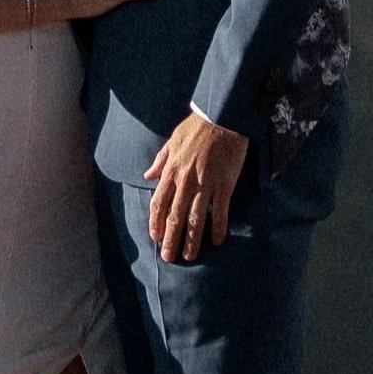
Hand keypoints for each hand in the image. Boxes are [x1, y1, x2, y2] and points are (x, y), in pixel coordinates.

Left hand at [145, 111, 249, 259]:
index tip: (156, 237)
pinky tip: (218, 240)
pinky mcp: (225, 184)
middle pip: (175, 216)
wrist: (222, 116)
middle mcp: (186, 181)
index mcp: (172, 171)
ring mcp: (206, 184)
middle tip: (169, 257)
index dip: (156, 222)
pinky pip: (221, 211)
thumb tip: (147, 176)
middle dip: (171, 239)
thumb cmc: (197, 127)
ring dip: (192, 240)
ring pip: (196, 219)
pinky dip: (219, 227)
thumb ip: (160, 161)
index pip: (159, 203)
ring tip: (190, 256)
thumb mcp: (173, 140)